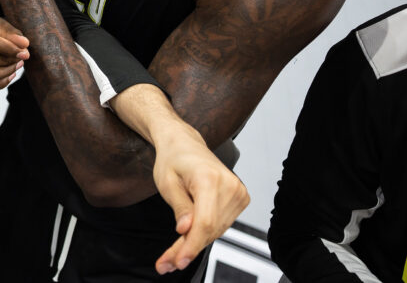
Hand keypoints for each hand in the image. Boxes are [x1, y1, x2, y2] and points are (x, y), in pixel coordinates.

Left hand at [151, 125, 249, 273]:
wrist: (184, 144)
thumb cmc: (172, 159)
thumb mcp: (166, 183)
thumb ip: (179, 207)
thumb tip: (186, 230)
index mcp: (209, 178)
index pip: (205, 222)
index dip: (192, 245)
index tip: (178, 261)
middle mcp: (229, 184)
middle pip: (210, 230)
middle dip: (187, 248)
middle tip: (166, 263)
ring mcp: (238, 191)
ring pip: (216, 231)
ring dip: (195, 243)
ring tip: (173, 252)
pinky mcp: (240, 198)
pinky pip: (221, 224)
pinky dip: (204, 233)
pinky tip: (189, 235)